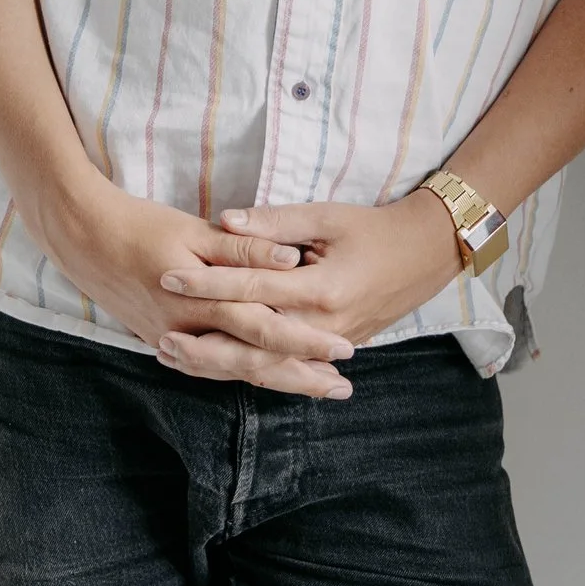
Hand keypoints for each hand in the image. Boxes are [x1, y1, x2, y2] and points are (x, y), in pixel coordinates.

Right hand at [38, 176, 357, 398]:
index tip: (345, 351)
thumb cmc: (139, 226)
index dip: (307, 343)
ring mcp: (172, 340)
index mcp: (202, 301)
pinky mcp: (160, 339)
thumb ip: (243, 250)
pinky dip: (238, 374)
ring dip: (275, 380)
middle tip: (342, 389)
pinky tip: (261, 379)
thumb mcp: (193, 229)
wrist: (80, 237)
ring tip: (314, 388)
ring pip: (232, 371)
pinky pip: (208, 367)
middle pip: (254, 363)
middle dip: (300, 377)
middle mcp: (188, 331)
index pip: (266, 330)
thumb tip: (291, 260)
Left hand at [151, 191, 464, 391]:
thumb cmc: (374, 229)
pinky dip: (248, 369)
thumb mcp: (327, 216)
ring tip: (175, 359)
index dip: (207, 282)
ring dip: (218, 364)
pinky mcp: (331, 350)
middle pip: (251, 343)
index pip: (251, 287)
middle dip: (203, 344)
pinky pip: (283, 366)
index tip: (168, 276)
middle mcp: (322, 324)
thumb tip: (225, 221)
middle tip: (159, 339)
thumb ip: (274, 224)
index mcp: (319, 288)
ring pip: (265, 363)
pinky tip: (215, 368)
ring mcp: (328, 343)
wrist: (425, 255)